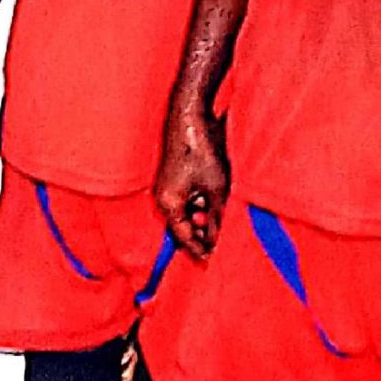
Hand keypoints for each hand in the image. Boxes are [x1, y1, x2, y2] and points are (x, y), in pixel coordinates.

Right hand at [156, 96, 229, 259]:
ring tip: (219, 220)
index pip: (183, 237)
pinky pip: (183, 200)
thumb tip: (214, 238)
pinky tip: (212, 203)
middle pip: (181, 227)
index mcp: (169, 204)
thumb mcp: (216, 189)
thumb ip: (215, 217)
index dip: (198, 250)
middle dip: (199, 236)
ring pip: (184, 213)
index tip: (210, 262)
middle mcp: (162, 197)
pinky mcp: (171, 176)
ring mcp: (165, 186)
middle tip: (217, 247)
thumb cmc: (202, 151)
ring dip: (200, 219)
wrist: (190, 117)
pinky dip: (198, 206)